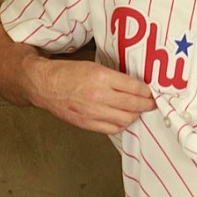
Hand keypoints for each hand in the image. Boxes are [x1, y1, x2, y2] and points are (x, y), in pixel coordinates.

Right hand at [32, 58, 155, 133]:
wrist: (45, 85)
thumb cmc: (69, 73)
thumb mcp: (95, 67)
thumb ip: (116, 78)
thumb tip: (137, 87)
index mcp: (102, 77)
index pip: (135, 88)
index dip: (147, 92)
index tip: (152, 93)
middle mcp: (99, 96)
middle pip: (134, 105)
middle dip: (146, 105)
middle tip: (151, 103)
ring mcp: (93, 112)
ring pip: (126, 119)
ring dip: (135, 116)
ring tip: (137, 111)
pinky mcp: (87, 123)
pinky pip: (113, 129)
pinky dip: (121, 125)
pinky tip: (123, 119)